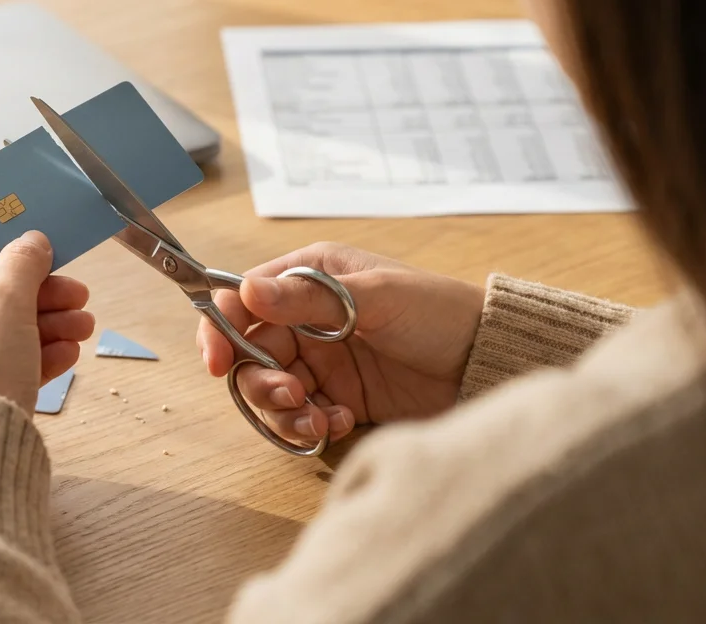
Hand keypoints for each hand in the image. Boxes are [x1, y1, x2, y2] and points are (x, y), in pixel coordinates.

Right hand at [195, 242, 483, 443]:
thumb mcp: (375, 298)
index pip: (241, 301)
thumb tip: (246, 292)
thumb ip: (308, 300)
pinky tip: (341, 422)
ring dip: (283, 411)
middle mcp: (306, 320)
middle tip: (291, 397)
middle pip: (248, 355)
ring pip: (269, 391)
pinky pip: (300, 418)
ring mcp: (321, 362)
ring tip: (318, 421)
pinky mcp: (337, 399)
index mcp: (308, 279)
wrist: (488, 363)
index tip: (217, 362)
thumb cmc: (438, 313)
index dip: (220, 329)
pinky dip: (310, 426)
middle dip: (259, 382)